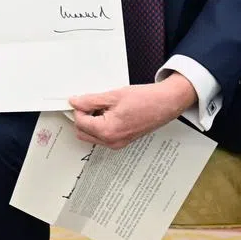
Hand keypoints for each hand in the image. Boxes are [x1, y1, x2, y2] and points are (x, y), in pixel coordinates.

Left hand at [68, 73, 197, 148]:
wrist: (165, 104)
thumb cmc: (145, 100)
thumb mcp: (113, 96)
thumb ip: (90, 101)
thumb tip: (75, 102)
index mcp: (108, 131)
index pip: (80, 122)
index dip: (79, 108)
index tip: (82, 99)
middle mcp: (112, 141)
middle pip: (82, 132)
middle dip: (83, 117)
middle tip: (91, 102)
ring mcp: (117, 143)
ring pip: (91, 136)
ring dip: (91, 122)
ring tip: (103, 106)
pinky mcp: (122, 141)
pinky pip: (103, 136)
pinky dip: (100, 125)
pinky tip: (109, 112)